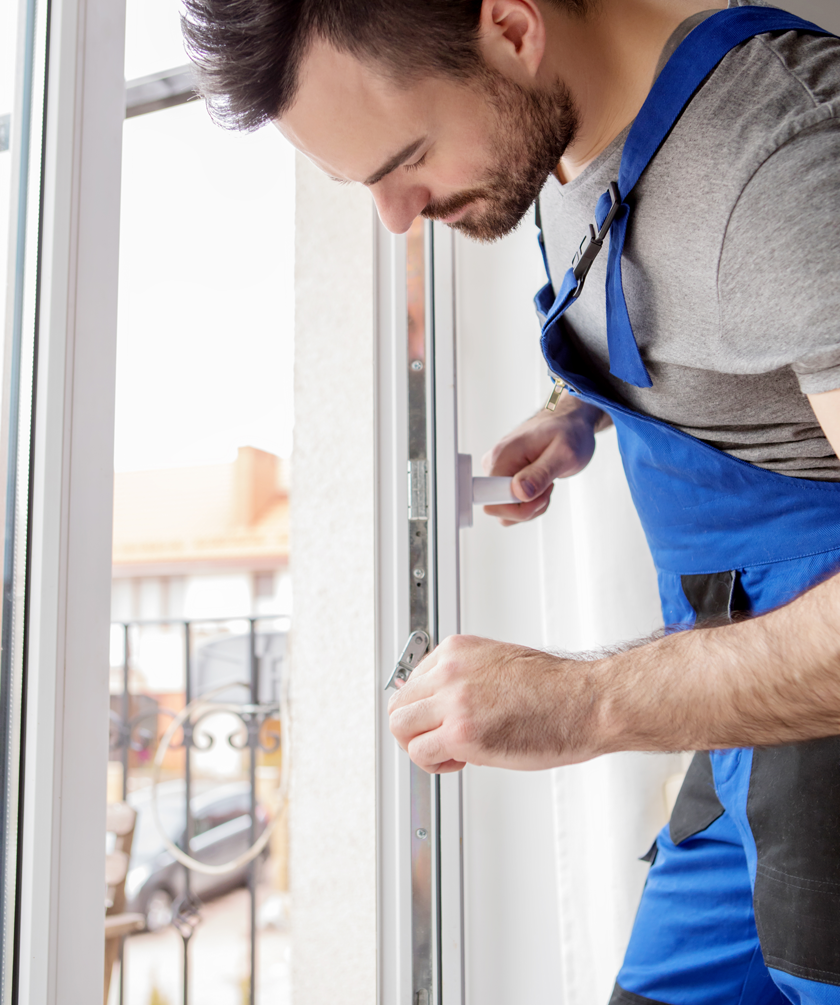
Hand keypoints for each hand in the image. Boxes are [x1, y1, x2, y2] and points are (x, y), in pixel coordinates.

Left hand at [387, 635, 606, 773]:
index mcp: (456, 650)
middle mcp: (449, 671)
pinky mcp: (461, 733)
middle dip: (414, 728)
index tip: (440, 720)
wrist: (585, 702)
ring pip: (401, 728)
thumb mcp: (499, 664)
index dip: (426, 708)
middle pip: (399, 704)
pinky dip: (435, 765)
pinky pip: (421, 754)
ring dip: (420, 747)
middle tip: (438, 740)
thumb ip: (464, 678)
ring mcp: (453, 701)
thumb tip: (437, 703)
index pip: (412, 681)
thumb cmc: (555, 690)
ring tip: (449, 752)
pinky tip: (461, 761)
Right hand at [481, 397, 607, 525]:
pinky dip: (532, 503)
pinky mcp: (505, 478)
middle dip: (528, 507)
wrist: (570, 424)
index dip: (515, 506)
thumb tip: (519, 492)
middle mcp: (494, 464)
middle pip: (498, 509)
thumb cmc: (568, 432)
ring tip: (547, 484)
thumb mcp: (564, 453)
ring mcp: (498, 472)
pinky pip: (512, 505)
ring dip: (532, 506)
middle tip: (547, 487)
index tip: (534, 493)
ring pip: (507, 511)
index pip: (489, 500)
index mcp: (502, 456)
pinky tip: (542, 486)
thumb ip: (541, 474)